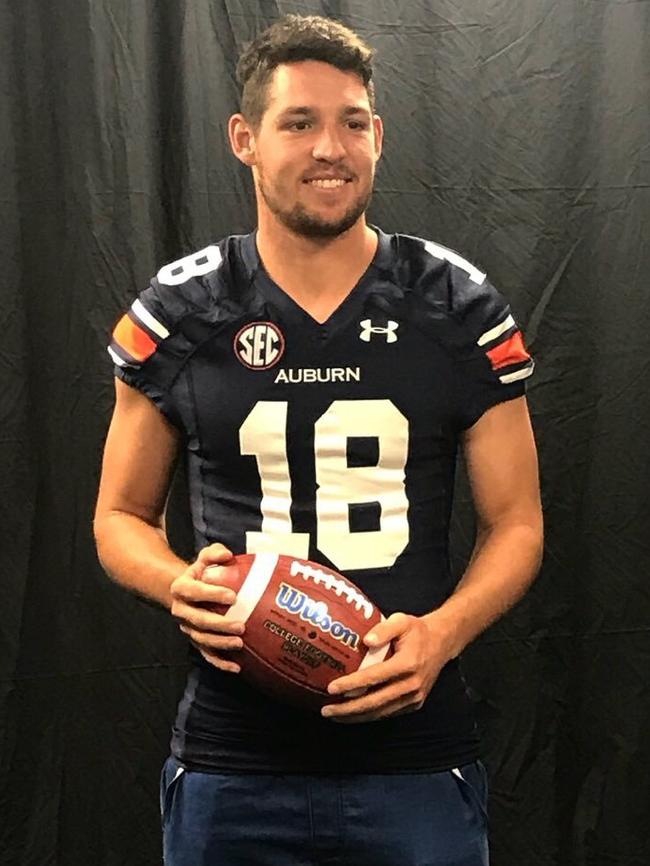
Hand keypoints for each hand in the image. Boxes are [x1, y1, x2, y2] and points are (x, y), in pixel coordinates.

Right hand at [170, 543, 244, 672]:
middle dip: (220, 625)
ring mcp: (188, 628)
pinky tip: (236, 667)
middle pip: (199, 620)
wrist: (186, 592)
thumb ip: (214, 553)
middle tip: (241, 626)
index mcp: (181, 588)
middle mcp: (181, 610)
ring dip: (220, 644)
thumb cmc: (201, 573)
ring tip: (240, 644)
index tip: (233, 597)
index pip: (194, 591)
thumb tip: (227, 555)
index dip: (212, 594)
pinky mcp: (195, 641)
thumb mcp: (204, 558)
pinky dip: (220, 663)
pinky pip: (206, 654)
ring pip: (202, 639)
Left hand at [320, 612, 449, 722]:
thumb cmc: (418, 631)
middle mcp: (411, 684)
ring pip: (380, 713)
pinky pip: (388, 713)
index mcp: (407, 664)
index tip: (331, 688)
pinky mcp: (415, 703)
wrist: (443, 643)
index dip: (351, 684)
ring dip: (356, 716)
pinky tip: (354, 714)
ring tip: (334, 715)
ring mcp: (414, 697)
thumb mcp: (402, 620)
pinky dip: (370, 715)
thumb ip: (384, 629)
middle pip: (374, 702)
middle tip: (326, 710)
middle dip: (348, 709)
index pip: (373, 677)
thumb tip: (365, 640)